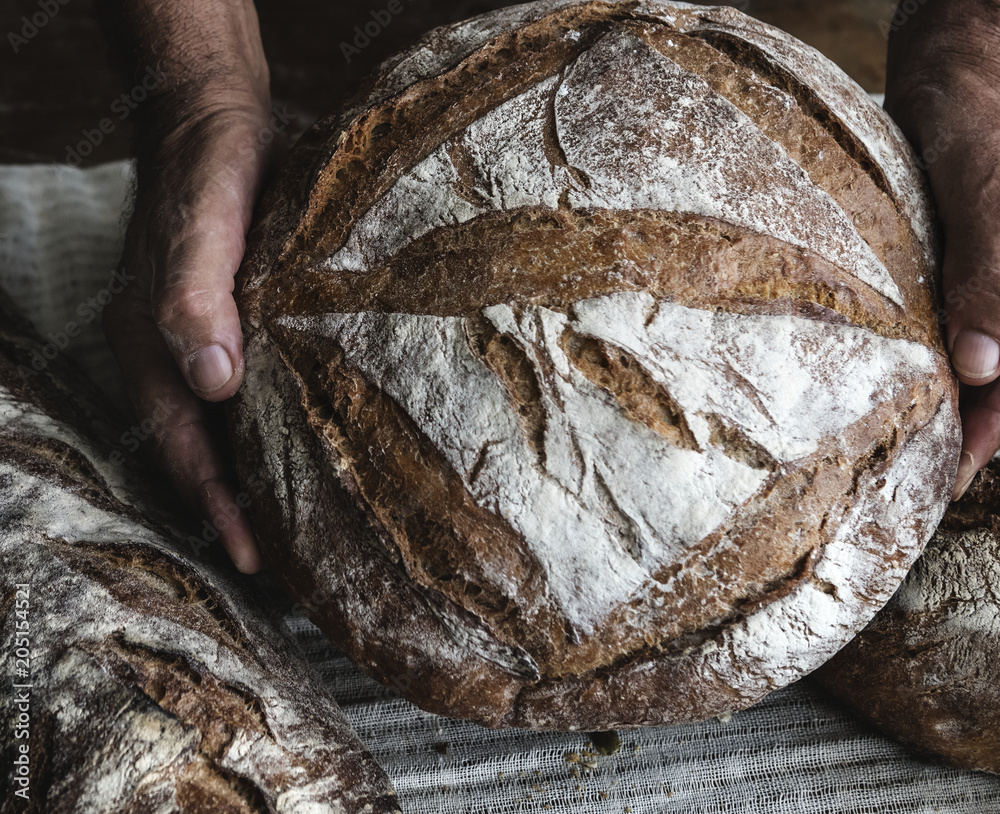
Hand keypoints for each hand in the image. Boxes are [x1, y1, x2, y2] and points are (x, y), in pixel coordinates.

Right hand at [100, 0, 275, 571]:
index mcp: (152, 346)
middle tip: (287, 567)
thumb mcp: (201, 223)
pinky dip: (277, 431)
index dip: (216, 504)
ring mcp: (208, 343)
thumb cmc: (207, 169)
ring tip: (303, 529)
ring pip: (230, 430)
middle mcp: (176, 355)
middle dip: (238, 510)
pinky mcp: (243, 324)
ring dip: (259, 479)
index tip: (253, 559)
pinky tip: (313, 448)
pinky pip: (256, 394)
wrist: (219, 121)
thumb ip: (198, 297)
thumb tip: (214, 382)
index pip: (183, 446)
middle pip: (203, 452)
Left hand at [885, 0, 999, 500]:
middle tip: (927, 464)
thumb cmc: (972, 102)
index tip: (959, 467)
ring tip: (917, 432)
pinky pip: (981, 315)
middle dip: (985, 418)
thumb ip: (992, 265)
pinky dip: (959, 350)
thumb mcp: (982, 180)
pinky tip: (925, 372)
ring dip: (972, 392)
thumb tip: (987, 364)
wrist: (957, 51)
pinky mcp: (985, 261)